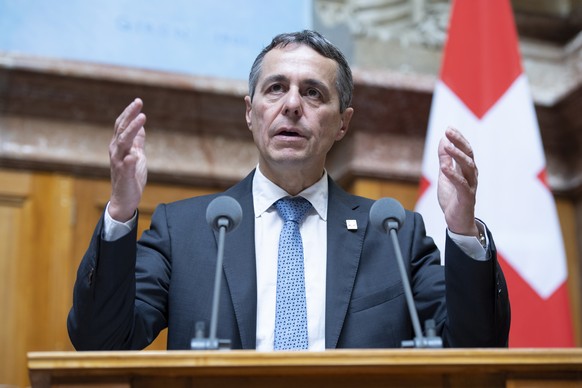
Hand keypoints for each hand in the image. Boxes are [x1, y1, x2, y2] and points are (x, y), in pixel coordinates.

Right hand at [108, 98, 146, 221]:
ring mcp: (119, 163)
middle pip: (122, 129)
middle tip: (139, 103)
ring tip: (141, 120)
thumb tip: (141, 126)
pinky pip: (125, 166)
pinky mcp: (124, 175)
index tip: (138, 101)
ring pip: (123, 143)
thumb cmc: (131, 176)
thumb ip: (137, 141)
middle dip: (130, 115)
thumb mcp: (137, 155)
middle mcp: (116, 151)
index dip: (129, 113)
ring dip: (132, 130)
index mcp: (119, 146)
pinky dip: (128, 160)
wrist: (125, 199)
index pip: (122, 125)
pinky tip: (133, 155)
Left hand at [437, 127, 478, 236]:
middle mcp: (471, 176)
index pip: (465, 150)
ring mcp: (470, 186)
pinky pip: (462, 184)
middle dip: (459, 142)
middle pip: (469, 155)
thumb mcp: (445, 175)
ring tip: (448, 146)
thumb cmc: (453, 198)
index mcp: (467, 169)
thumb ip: (445, 159)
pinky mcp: (467, 197)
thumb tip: (443, 141)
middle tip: (449, 131)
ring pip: (468, 167)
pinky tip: (445, 168)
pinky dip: (454, 175)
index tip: (449, 128)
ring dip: (458, 156)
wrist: (457, 221)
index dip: (458, 138)